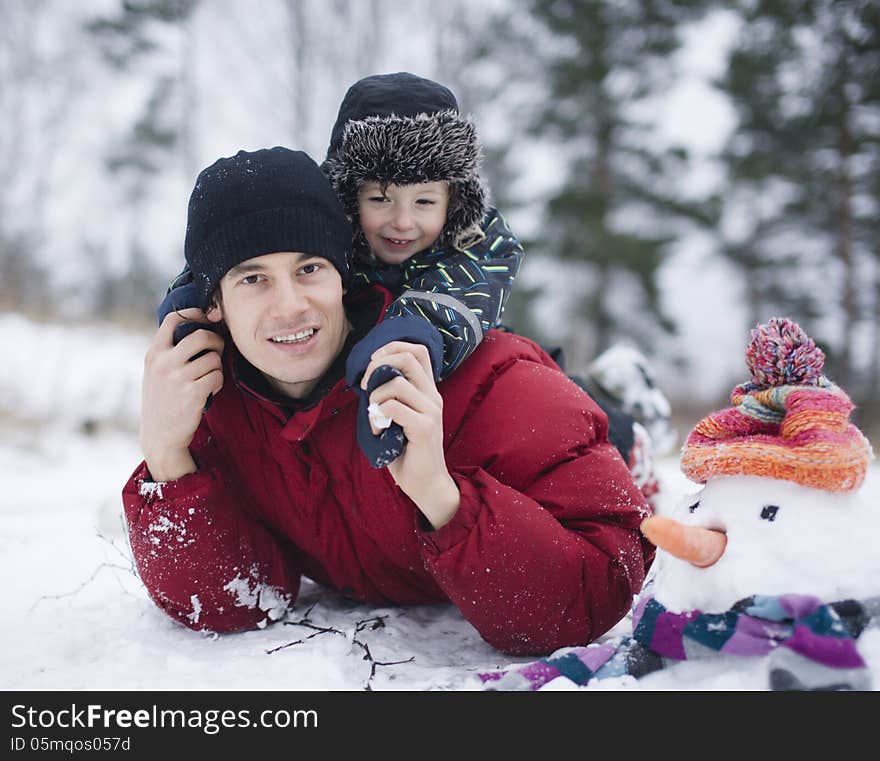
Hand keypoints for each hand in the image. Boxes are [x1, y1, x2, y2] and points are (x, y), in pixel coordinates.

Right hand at [141, 308, 224, 481]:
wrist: (160, 436)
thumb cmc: (164, 400)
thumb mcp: (156, 371)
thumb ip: (172, 350)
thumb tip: (202, 326)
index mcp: (154, 353)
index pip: (173, 319)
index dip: (195, 314)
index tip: (208, 318)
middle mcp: (163, 362)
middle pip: (201, 335)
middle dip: (216, 341)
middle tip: (217, 350)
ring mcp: (177, 377)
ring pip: (213, 358)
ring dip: (217, 368)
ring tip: (208, 379)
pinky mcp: (192, 392)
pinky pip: (218, 376)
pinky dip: (218, 383)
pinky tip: (208, 392)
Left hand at [361, 341, 459, 528]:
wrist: (427, 484)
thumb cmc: (408, 451)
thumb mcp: (399, 417)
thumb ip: (391, 396)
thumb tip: (369, 378)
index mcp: (428, 390)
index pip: (418, 351)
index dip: (393, 347)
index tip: (374, 362)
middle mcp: (433, 396)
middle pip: (408, 358)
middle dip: (377, 365)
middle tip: (366, 385)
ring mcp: (431, 411)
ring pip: (396, 383)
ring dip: (375, 398)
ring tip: (374, 418)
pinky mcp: (424, 428)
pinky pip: (393, 407)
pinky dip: (377, 417)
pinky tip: (379, 431)